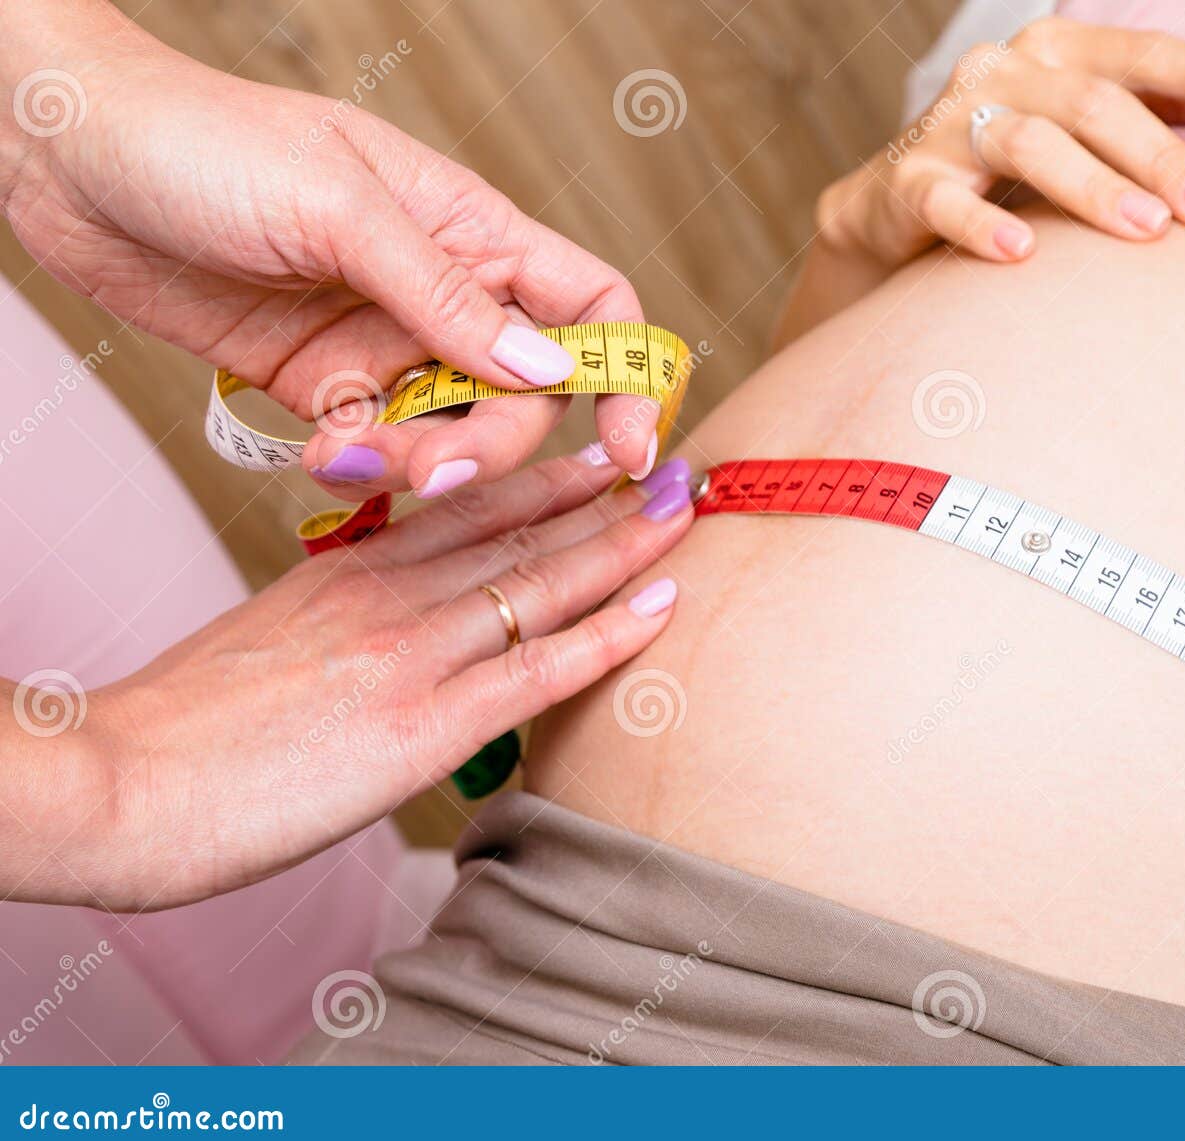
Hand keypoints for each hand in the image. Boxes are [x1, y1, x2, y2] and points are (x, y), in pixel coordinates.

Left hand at [0, 1, 657, 498]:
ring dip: (421, 464)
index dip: (627, 376)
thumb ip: (444, 293)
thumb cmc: (207, 142)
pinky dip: (364, 469)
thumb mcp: (338, 205)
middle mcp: (443, 295)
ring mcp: (385, 344)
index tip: (629, 449)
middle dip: (492, 444)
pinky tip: (319, 456)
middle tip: (435, 467)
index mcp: (473, 231)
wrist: (71, 159)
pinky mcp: (325, 386)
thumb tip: (548, 368)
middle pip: (525, 397)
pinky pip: (379, 449)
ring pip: (453, 435)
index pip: (591, 308)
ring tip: (352, 456)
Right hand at [2, 450, 694, 909]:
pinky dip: (610, 632)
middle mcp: (391, 596)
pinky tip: (664, 603)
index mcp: (348, 573)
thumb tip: (385, 633)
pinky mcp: (424, 723)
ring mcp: (413, 653)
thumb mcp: (265, 643)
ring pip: (543, 582)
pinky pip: (540, 667)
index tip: (595, 457)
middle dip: (605, 498)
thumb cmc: (182, 729)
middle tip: (673, 465)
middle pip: (518, 531)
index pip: (466, 511)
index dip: (542, 482)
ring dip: (625, 544)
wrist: (122, 782)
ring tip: (686, 507)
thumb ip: (336, 621)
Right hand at [815, 18, 1184, 266]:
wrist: (892, 211)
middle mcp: (1004, 72)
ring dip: (1094, 188)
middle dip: (1163, 156)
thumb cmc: (1011, 175)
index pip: (1146, 55)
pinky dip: (984, 225)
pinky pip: (947, 201)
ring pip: (1031, 144)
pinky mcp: (908, 182)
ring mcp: (950, 124)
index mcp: (1059, 50)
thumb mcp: (1084, 135)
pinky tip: (1020, 252)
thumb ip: (1156, 122)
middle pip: (1097, 105)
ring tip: (1146, 230)